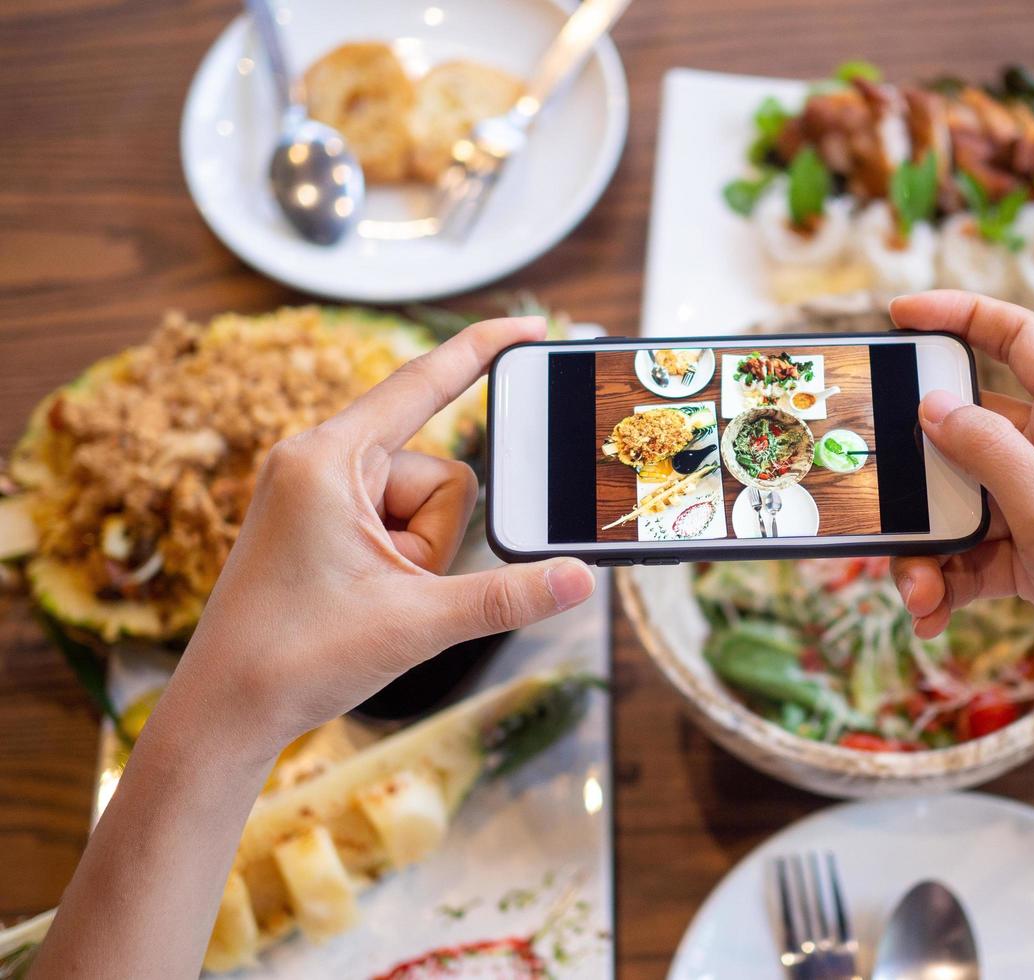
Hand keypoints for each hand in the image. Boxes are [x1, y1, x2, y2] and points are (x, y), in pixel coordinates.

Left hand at [160, 316, 594, 758]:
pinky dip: (399, 559)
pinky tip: (366, 598)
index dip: (483, 349)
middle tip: (393, 588)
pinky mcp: (317, 517)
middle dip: (436, 538)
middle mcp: (318, 459)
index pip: (423, 383)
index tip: (531, 327)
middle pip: (437, 472)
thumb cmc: (295, 659)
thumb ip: (507, 596)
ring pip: (420, 504)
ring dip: (417, 557)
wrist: (224, 709)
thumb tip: (578, 579)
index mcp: (329, 459)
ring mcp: (315, 489)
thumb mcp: (418, 622)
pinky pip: (392, 520)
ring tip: (372, 599)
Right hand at [889, 290, 1033, 733]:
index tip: (898, 315)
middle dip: (917, 475)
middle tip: (878, 499)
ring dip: (928, 545)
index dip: (957, 315)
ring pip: (962, 502)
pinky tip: (932, 615)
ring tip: (914, 591)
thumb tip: (932, 405)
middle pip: (967, 432)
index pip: (1015, 336)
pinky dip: (948, 582)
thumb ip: (986, 451)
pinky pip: (974, 553)